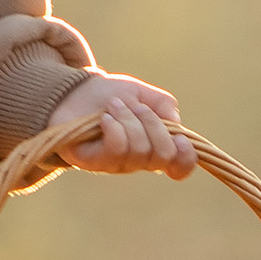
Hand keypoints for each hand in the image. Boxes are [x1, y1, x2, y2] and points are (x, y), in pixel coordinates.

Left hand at [65, 77, 193, 176]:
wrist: (74, 91)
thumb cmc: (111, 95)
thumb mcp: (142, 93)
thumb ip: (165, 105)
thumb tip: (175, 125)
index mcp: (155, 147)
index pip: (180, 168)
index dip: (186, 158)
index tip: (180, 138)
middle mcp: (138, 161)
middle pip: (163, 156)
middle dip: (153, 124)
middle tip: (136, 107)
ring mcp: (115, 164)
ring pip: (139, 149)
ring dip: (129, 118)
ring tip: (114, 106)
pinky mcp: (92, 162)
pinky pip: (116, 149)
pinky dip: (115, 126)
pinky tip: (104, 118)